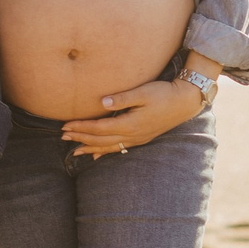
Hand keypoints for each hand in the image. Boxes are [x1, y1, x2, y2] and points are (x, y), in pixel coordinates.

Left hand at [60, 78, 204, 158]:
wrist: (185, 102)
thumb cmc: (164, 93)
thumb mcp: (143, 92)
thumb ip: (122, 98)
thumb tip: (101, 102)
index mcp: (130, 124)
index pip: (99, 128)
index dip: (81, 127)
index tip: (65, 126)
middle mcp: (132, 135)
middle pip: (100, 140)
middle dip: (81, 138)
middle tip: (63, 137)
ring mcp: (137, 138)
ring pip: (108, 147)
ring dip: (90, 147)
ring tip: (74, 151)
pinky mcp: (141, 138)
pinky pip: (118, 148)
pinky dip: (104, 151)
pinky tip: (95, 155)